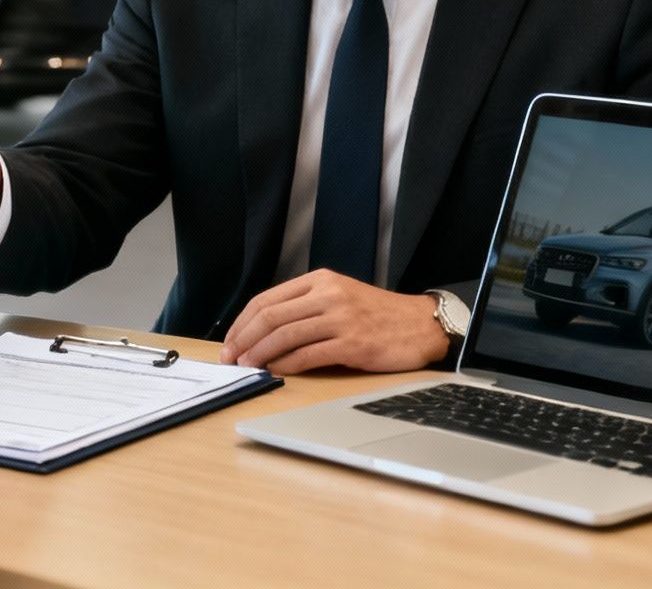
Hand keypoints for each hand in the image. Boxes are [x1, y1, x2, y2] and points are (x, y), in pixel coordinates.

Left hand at [218, 269, 447, 374]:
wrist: (421, 325)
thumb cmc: (377, 314)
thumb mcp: (339, 296)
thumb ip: (305, 306)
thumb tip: (263, 331)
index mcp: (319, 280)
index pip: (266, 299)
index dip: (242, 322)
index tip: (230, 341)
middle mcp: (328, 295)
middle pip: (270, 316)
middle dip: (243, 339)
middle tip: (230, 358)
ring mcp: (340, 318)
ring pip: (285, 335)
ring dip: (260, 354)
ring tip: (247, 366)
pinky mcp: (352, 343)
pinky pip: (308, 355)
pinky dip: (286, 365)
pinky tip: (275, 372)